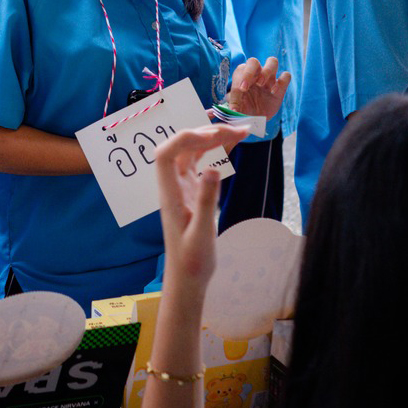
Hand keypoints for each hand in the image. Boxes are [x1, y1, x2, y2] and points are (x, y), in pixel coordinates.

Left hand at [156, 124, 249, 294]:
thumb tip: (213, 168)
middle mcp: (173, 185)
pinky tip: (232, 144)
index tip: (213, 137)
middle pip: (183, 147)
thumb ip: (207, 201)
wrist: (188, 276)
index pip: (166, 154)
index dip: (186, 139)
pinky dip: (216, 151)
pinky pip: (201, 162)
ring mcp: (182, 185)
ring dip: (214, 138)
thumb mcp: (202, 233)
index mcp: (169, 193)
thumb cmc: (192, 260)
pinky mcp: (192, 190)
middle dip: (208, 133)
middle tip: (239, 131)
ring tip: (241, 132)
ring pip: (194, 152)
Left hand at [225, 56, 289, 120]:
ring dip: (267, 71)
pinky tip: (274, 92)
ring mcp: (269, 78)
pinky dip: (282, 81)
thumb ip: (234, 107)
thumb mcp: (238, 109)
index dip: (241, 79)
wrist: (256, 118)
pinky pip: (286, 76)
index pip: (241, 71)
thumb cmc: (244, 109)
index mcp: (242, 76)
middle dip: (251, 72)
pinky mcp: (281, 86)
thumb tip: (231, 111)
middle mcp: (255, 73)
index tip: (242, 90)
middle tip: (250, 86)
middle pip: (253, 61)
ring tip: (262, 85)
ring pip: (272, 61)